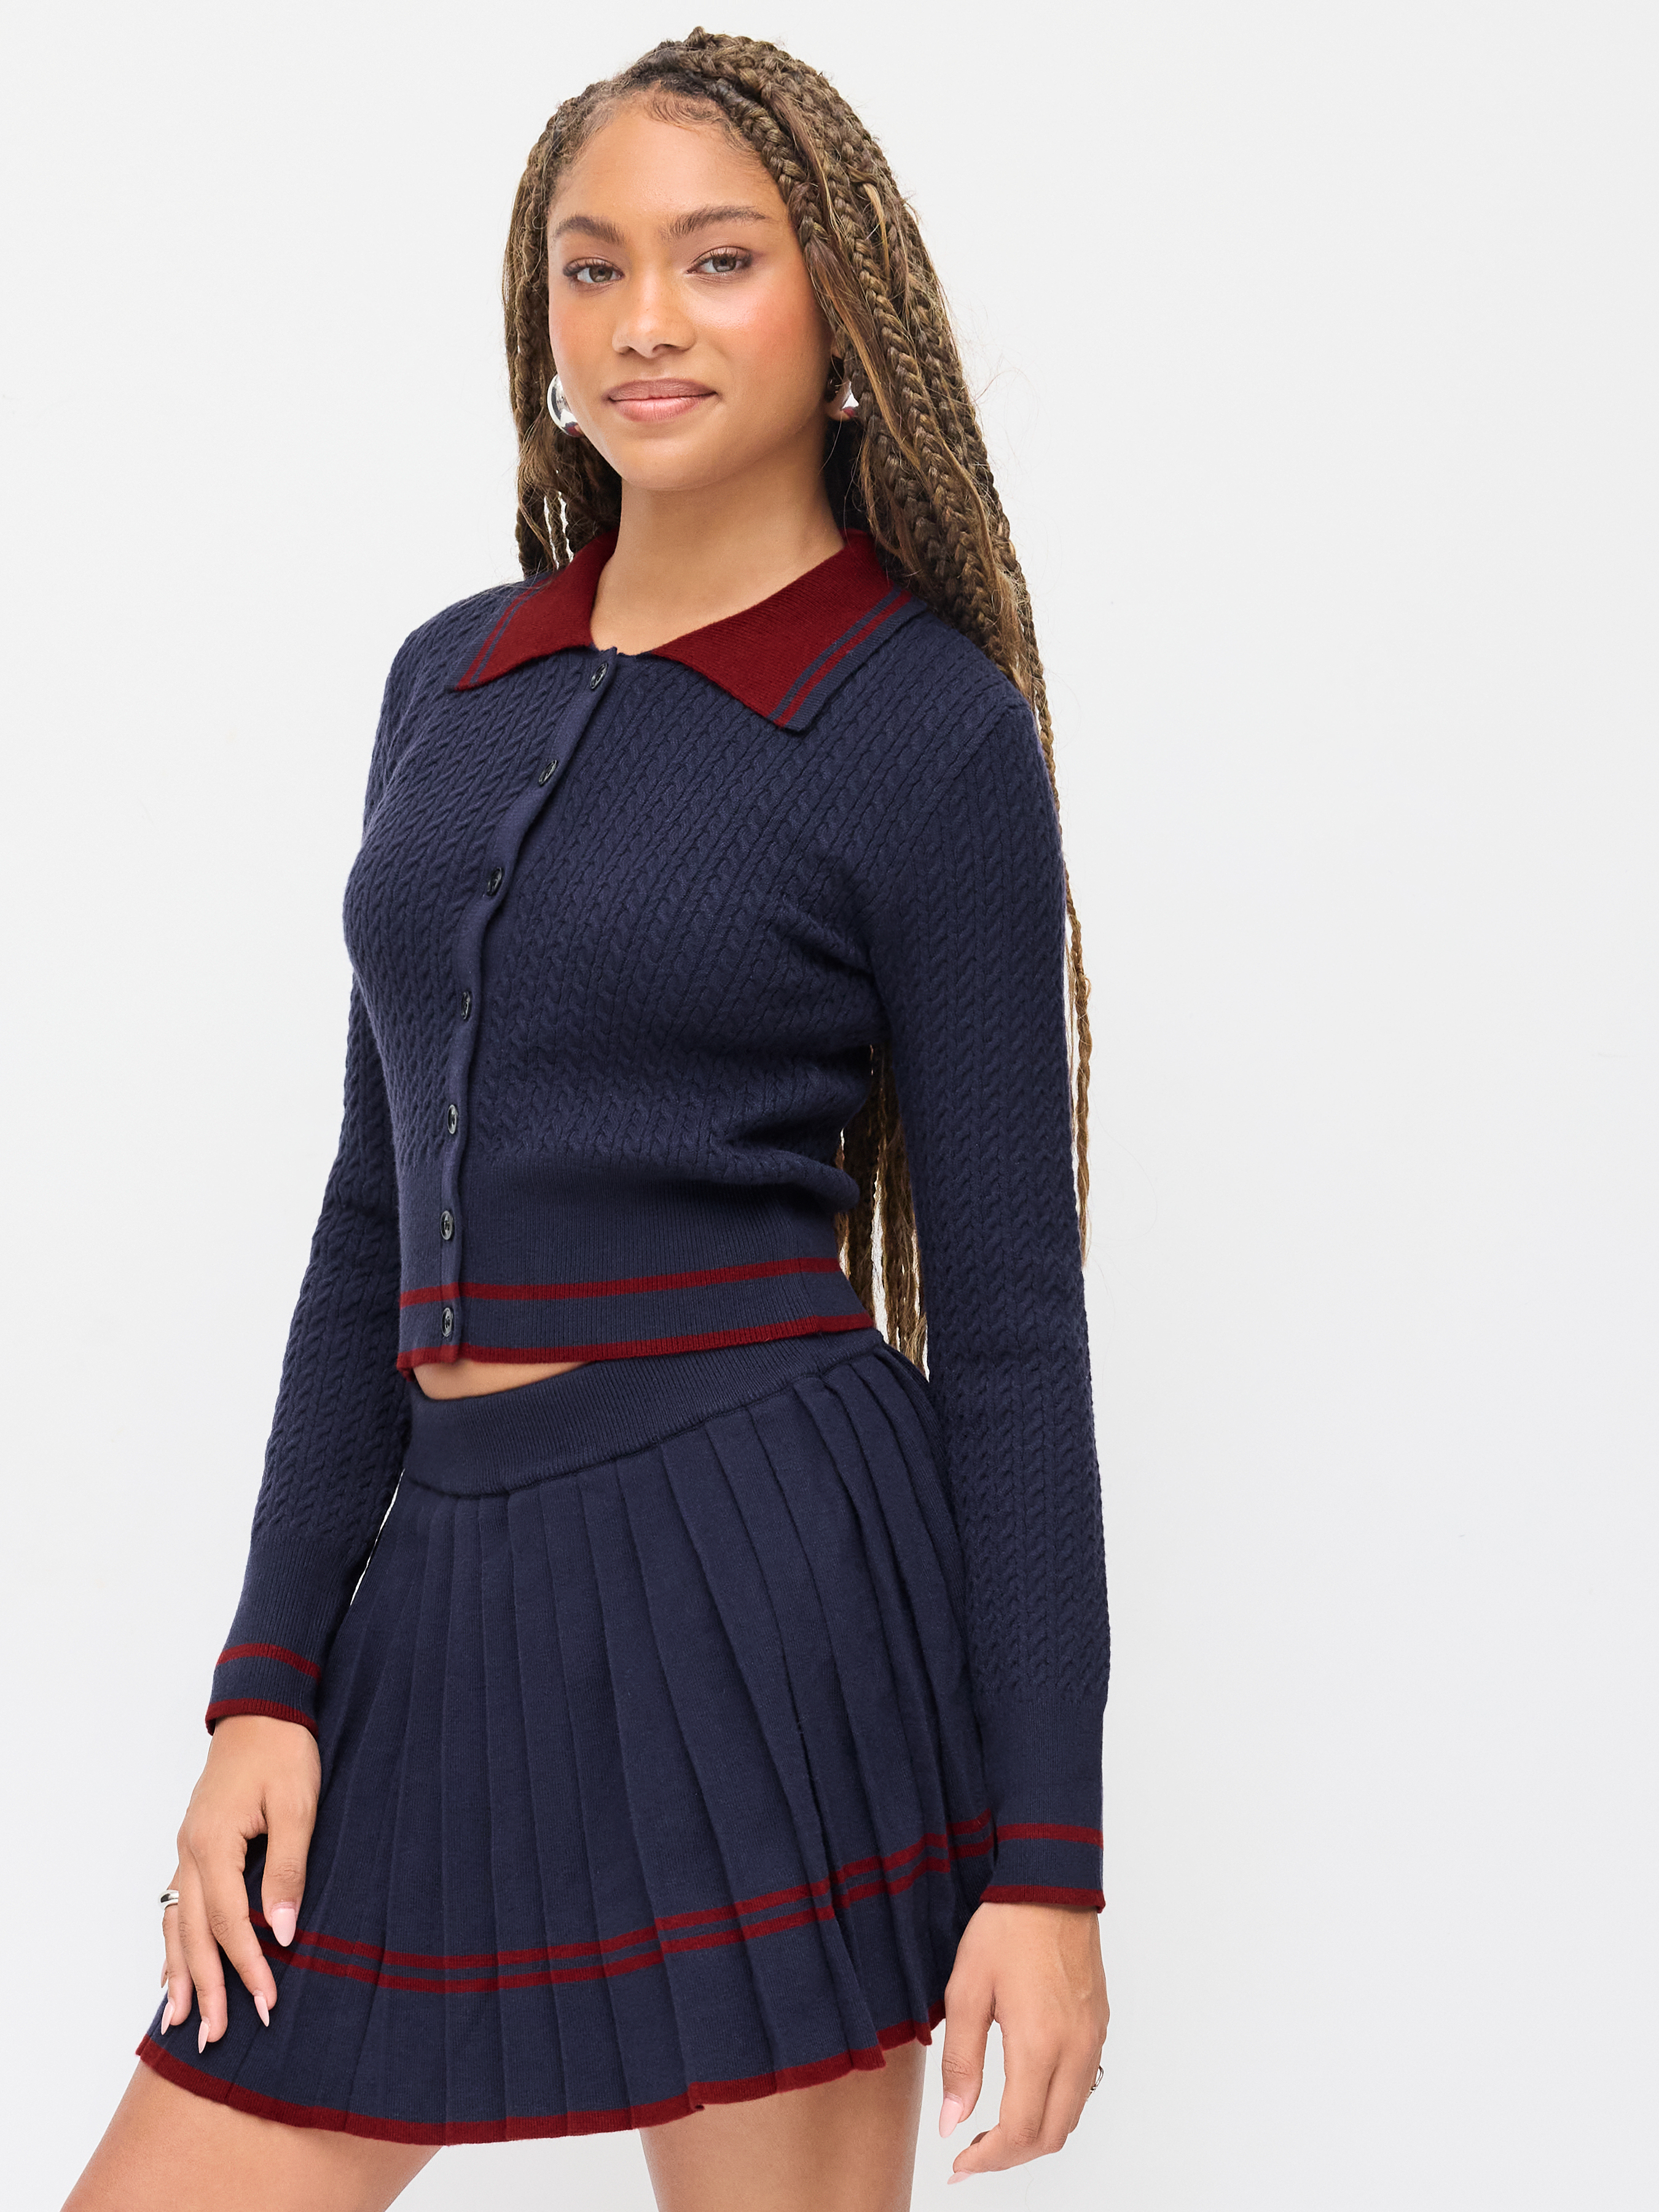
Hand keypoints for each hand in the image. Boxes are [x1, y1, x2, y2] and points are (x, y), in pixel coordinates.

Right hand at [159, 1713, 320, 2053]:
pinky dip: (173, 1942)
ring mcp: (186, 1847)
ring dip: (180, 1972)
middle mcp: (190, 1850)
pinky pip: (175, 1904)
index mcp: (214, 1842)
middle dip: (205, 1986)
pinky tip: (171, 1970)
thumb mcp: (298, 1807)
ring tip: (179, 2021)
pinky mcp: (194, 1843)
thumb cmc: (285, 1751)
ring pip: (175, 1922)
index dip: (246, 1965)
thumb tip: (283, 1932)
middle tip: (214, 2037)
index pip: (226, 1921)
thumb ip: (288, 1871)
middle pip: (192, 1932)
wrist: (264, 1707)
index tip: (267, 2002)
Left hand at [937, 1899, 1109, 2179]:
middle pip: (1051, 2136)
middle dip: (1010, 2157)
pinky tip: (1024, 2094)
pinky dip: (1054, 2108)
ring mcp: (1092, 2039)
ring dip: (1034, 2135)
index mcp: (1039, 2044)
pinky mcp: (1098, 2026)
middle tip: (972, 2154)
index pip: (1020, 2132)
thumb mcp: (965, 1991)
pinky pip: (1082, 2086)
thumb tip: (951, 2122)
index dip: (987, 2160)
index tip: (959, 2164)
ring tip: (993, 2131)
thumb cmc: (1006, 1929)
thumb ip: (960, 2063)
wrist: (1050, 1885)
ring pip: (1071, 2116)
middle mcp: (1075, 2049)